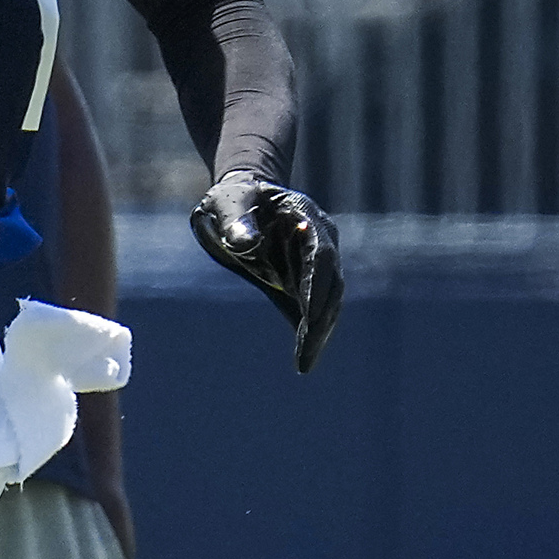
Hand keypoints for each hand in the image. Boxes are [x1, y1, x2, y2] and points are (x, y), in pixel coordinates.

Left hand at [188, 171, 341, 372]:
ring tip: (306, 361)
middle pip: (331, 283)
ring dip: (320, 331)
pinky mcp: (303, 277)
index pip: (320, 257)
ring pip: (327, 300)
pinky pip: (311, 307)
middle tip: (308, 353)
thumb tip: (246, 245)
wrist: (242, 197)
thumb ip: (235, 222)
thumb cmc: (233, 198)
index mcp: (305, 218)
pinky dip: (310, 330)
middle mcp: (319, 241)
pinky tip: (304, 357)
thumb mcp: (227, 203)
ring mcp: (314, 261)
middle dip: (321, 319)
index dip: (317, 286)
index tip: (311, 317)